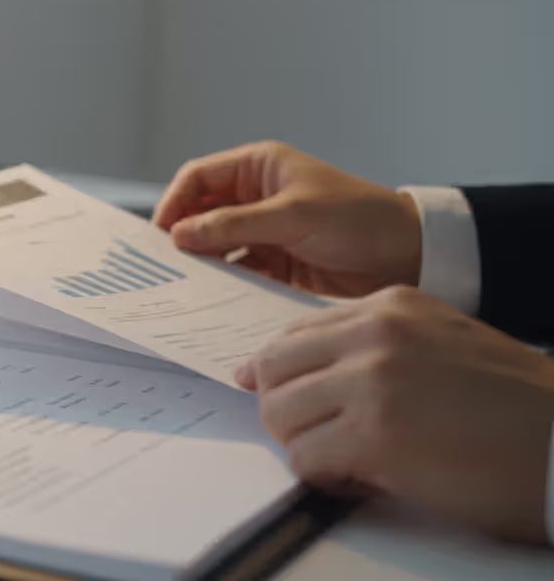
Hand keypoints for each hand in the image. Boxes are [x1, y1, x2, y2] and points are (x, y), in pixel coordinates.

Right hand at [154, 141, 422, 297]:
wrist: (410, 257)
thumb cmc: (360, 220)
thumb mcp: (294, 215)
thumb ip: (234, 224)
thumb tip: (179, 234)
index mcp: (259, 168)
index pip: (198, 178)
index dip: (174, 202)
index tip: (160, 235)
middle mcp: (256, 198)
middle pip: (200, 213)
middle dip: (182, 235)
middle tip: (162, 264)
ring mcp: (263, 232)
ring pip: (214, 245)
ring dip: (200, 262)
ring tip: (183, 284)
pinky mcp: (274, 265)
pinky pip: (236, 272)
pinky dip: (222, 283)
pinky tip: (213, 298)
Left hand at [238, 286, 553, 542]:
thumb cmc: (512, 403)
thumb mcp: (440, 340)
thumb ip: (373, 344)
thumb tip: (296, 370)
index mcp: (389, 306)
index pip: (293, 334)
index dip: (282, 374)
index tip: (288, 397)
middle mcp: (374, 335)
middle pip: (273, 369)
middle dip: (283, 408)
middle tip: (313, 434)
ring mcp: (371, 382)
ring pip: (278, 414)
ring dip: (300, 444)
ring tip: (339, 458)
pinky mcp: (374, 437)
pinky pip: (304, 459)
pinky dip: (319, 476)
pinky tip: (354, 478)